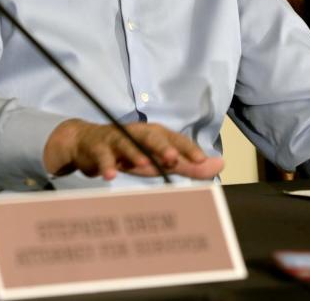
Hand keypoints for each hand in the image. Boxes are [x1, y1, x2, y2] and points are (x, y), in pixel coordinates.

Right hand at [43, 119, 224, 180]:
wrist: (89, 145)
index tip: (202, 161)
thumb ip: (188, 164)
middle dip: (163, 146)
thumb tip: (220, 165)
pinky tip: (110, 175)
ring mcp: (117, 138)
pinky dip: (106, 165)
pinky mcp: (98, 148)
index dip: (188, 149)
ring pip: (126, 143)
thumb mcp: (159, 160)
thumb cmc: (131, 153)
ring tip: (143, 165)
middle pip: (152, 136)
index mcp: (156, 134)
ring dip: (134, 153)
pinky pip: (102, 156)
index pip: (175, 139)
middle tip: (174, 160)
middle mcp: (138, 133)